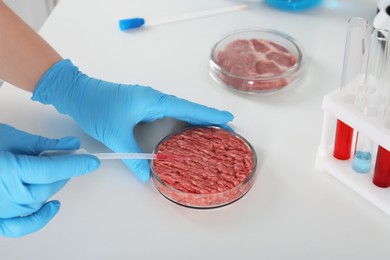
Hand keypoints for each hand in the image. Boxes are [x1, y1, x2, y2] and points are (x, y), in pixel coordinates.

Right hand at [0, 123, 98, 237]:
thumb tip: (72, 144)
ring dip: (53, 187)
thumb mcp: (14, 138)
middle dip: (64, 172)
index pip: (52, 170)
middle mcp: (5, 193)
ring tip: (52, 170)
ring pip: (39, 201)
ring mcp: (1, 208)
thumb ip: (45, 144)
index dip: (75, 164)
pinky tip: (53, 206)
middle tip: (71, 159)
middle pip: (48, 186)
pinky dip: (39, 218)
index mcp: (9, 170)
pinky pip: (22, 225)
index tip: (91, 161)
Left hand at [32, 59, 233, 180]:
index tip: (228, 119)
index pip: (187, 108)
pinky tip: (183, 134)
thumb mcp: (115, 134)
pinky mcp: (142, 107)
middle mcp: (155, 99)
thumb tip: (146, 176)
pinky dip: (180, 124)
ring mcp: (149, 102)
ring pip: (178, 113)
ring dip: (194, 122)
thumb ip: (132, 156)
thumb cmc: (96, 106)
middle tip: (226, 132)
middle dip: (207, 121)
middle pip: (187, 110)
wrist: (77, 92)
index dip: (208, 115)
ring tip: (210, 135)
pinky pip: (167, 115)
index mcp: (153, 101)